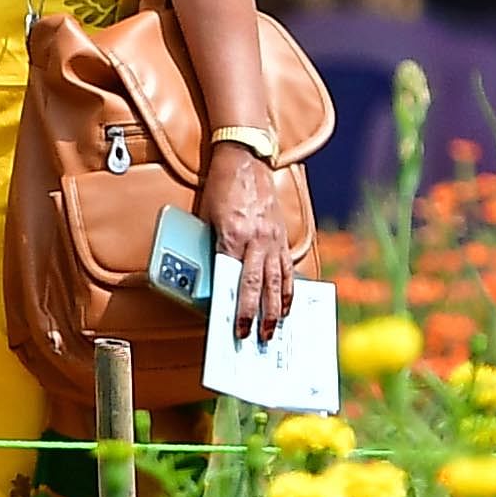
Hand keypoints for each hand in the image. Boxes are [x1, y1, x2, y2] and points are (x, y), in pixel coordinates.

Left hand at [202, 142, 291, 340]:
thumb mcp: (207, 218)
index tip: (232, 327)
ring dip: (277, 309)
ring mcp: (273, 238)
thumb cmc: (221, 189)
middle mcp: (257, 239)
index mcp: (234, 235)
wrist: (245, 159)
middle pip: (258, 285)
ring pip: (277, 280)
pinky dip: (288, 289)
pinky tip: (288, 305)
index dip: (234, 306)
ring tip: (275, 330)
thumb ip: (211, 248)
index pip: (233, 279)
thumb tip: (210, 280)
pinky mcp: (281, 235)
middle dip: (257, 315)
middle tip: (256, 338)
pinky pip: (287, 267)